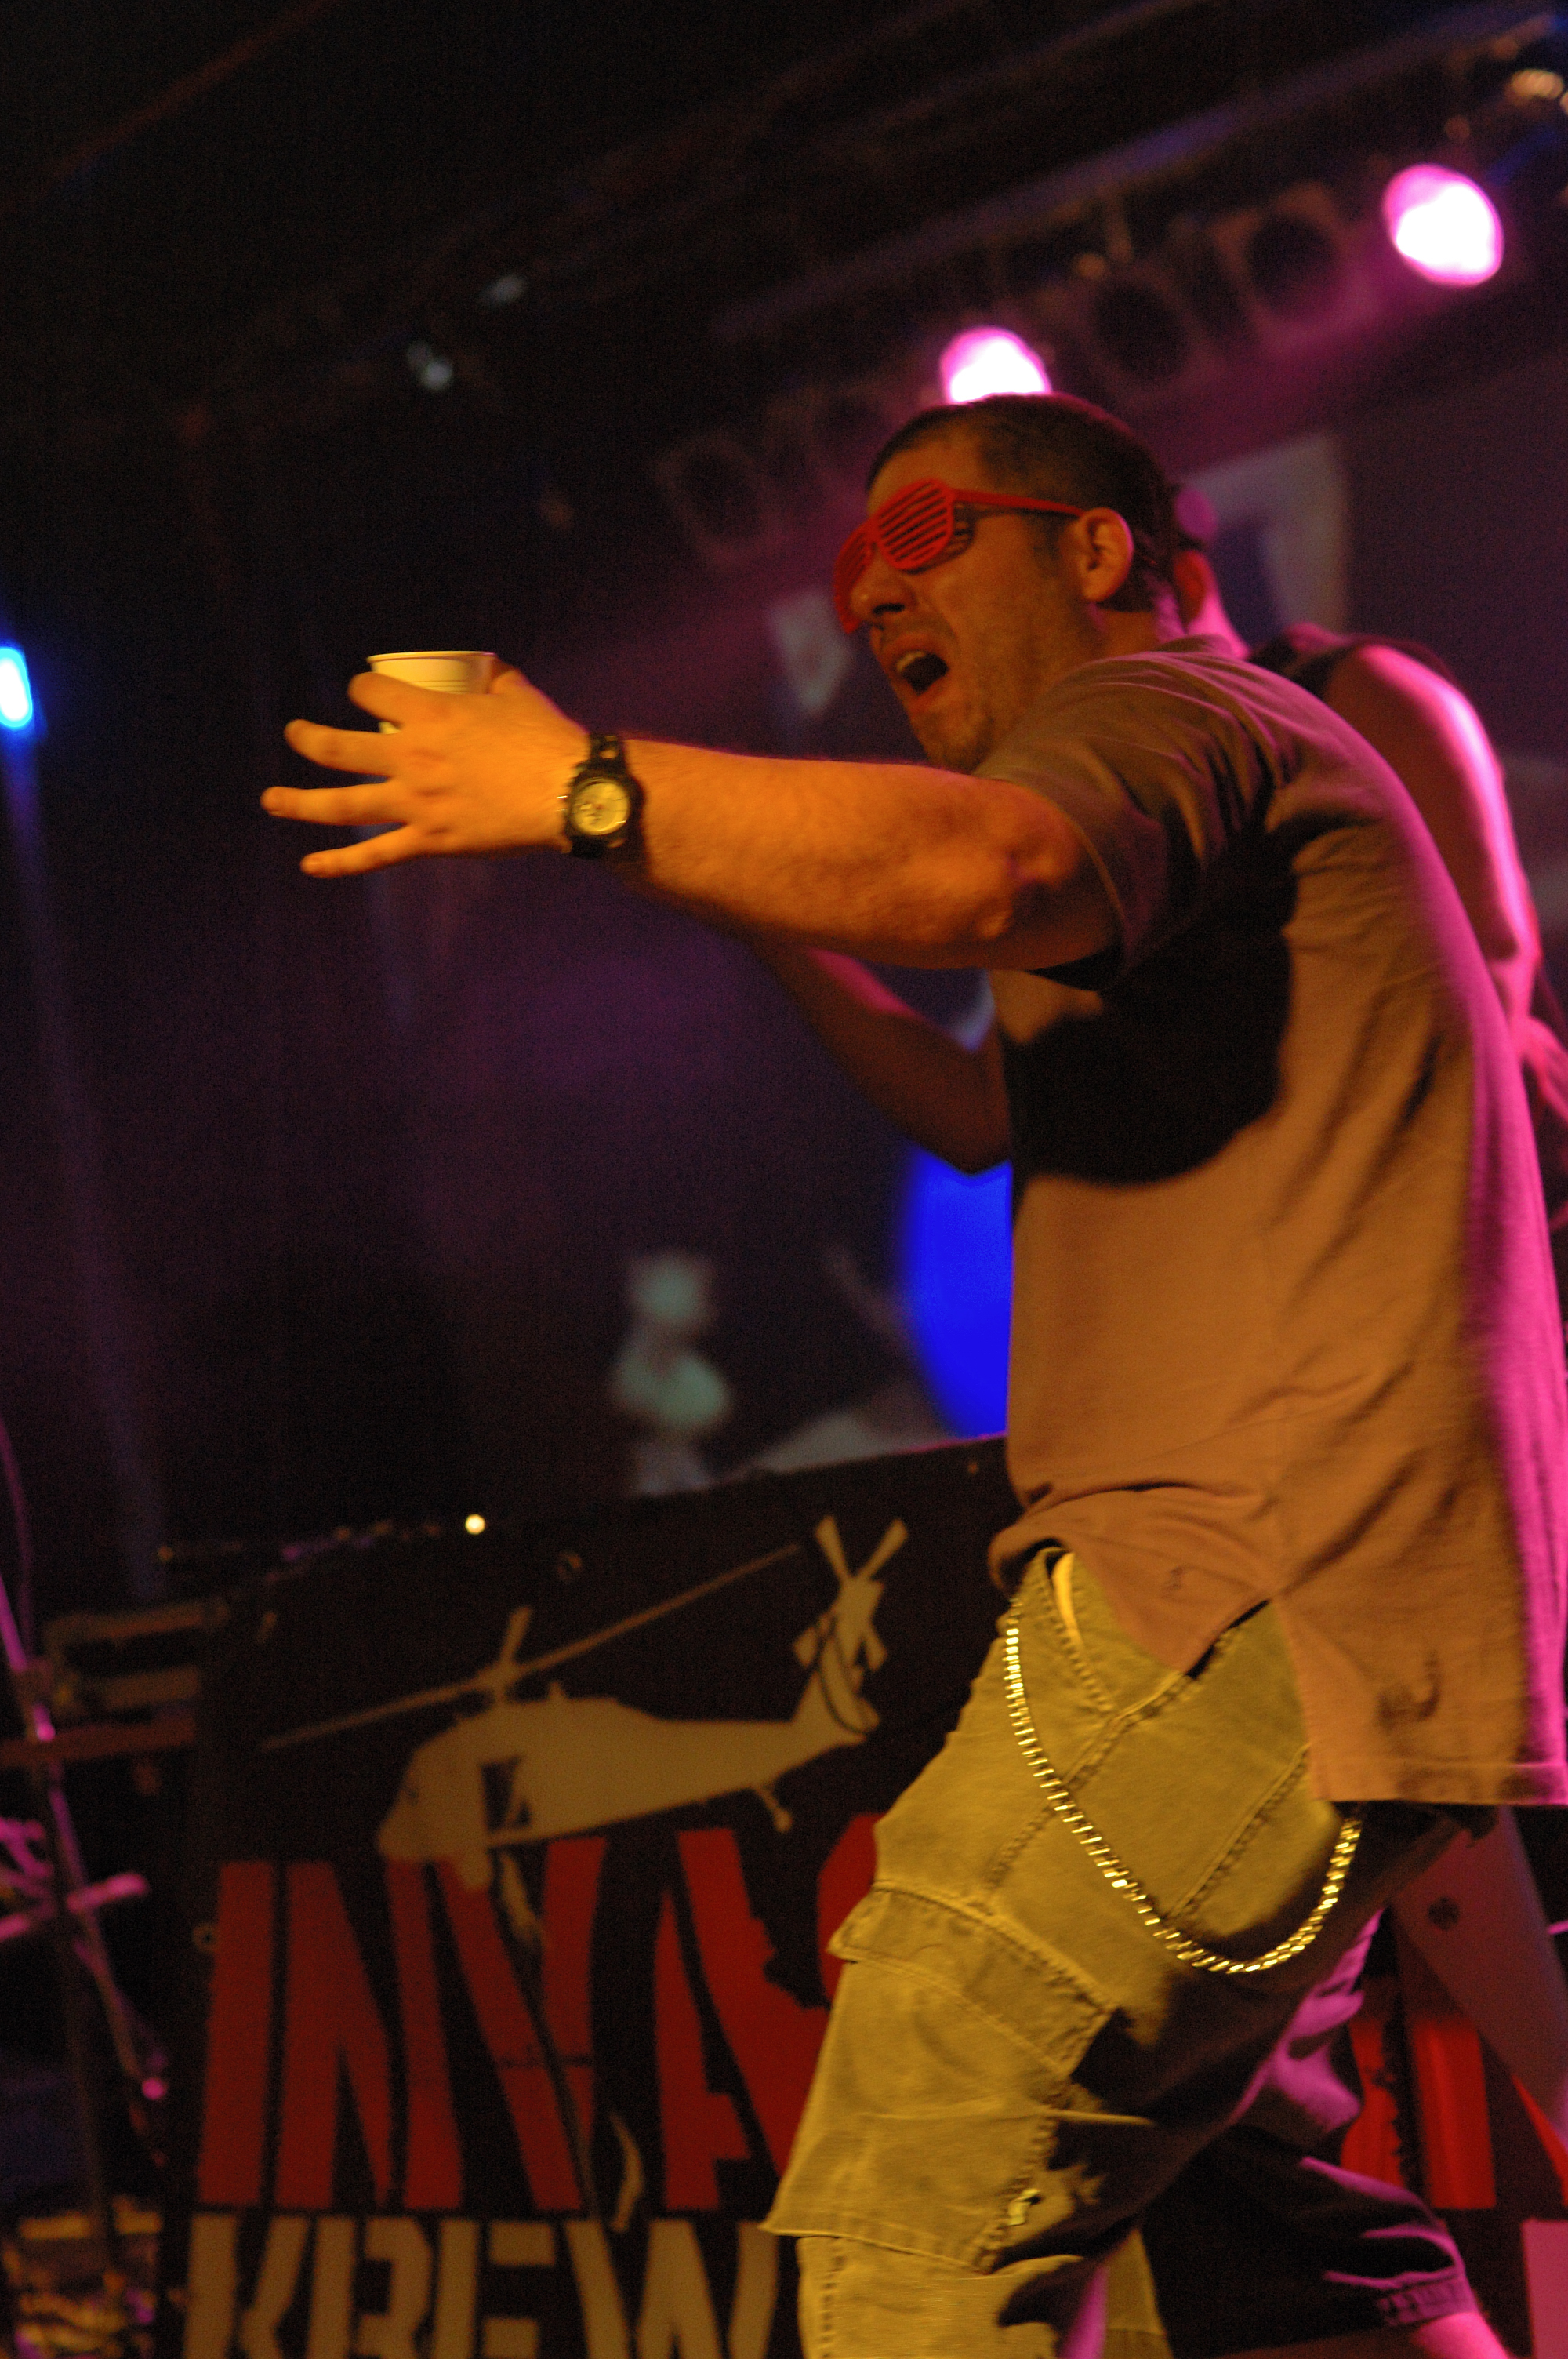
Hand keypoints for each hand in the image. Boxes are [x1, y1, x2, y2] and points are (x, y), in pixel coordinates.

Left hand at [261, 664, 585, 873]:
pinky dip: (341, 863)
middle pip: (338, 748)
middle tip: (293, 734)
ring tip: (271, 801)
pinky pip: (377, 855)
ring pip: (342, 805)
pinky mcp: (431, 841)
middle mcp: (412, 757)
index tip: (363, 692)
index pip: (370, 693)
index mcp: (430, 714)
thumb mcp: (517, 693)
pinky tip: (310, 865)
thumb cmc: (547, 738)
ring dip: (299, 802)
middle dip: (307, 739)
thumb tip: (485, 664)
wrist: (568, 792)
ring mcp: (416, 803)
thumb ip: (494, 675)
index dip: (361, 688)